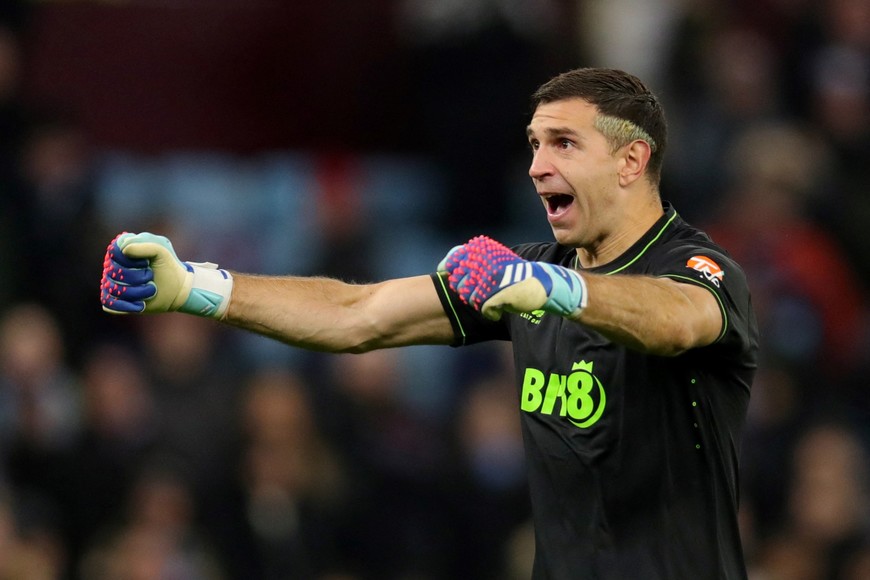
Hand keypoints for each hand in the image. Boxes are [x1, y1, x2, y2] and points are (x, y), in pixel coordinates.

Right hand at [100, 232, 233, 318]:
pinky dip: (127, 307)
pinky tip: (143, 305)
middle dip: (136, 280)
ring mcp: (115, 285)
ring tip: (152, 292)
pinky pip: (110, 305)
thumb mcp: (162, 251)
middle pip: (112, 275)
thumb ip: (144, 244)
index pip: (113, 256)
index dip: (131, 263)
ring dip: (135, 294)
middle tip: (154, 282)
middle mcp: (114, 267)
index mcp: (121, 251)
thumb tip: (123, 246)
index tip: (149, 265)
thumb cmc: (173, 267)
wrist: (181, 287)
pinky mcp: (118, 302)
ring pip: (112, 290)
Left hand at [438, 235, 586, 320]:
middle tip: (475, 295)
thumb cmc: (517, 274)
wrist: (544, 283)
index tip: (448, 273)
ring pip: (470, 297)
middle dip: (464, 291)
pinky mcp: (499, 293)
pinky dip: (490, 313)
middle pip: (459, 282)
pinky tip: (496, 312)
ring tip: (486, 303)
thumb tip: (447, 264)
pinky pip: (484, 308)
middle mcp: (487, 263)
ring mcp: (493, 278)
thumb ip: (477, 261)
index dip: (449, 268)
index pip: (455, 258)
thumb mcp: (497, 261)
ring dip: (476, 302)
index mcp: (485, 252)